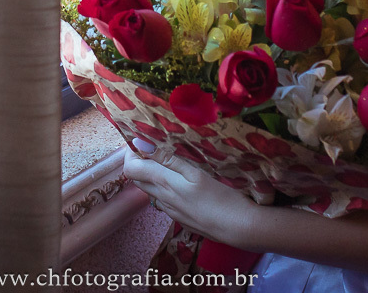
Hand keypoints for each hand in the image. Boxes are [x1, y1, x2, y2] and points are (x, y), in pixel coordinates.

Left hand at [120, 142, 256, 244]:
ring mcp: (170, 210)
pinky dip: (163, 187)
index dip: (131, 153)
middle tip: (154, 146)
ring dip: (151, 174)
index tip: (142, 140)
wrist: (237, 228)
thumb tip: (141, 144)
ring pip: (150, 189)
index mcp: (164, 183)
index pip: (130, 169)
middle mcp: (162, 198)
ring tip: (168, 160)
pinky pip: (163, 199)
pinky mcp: (179, 217)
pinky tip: (180, 182)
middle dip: (139, 162)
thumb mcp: (195, 172)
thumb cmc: (220, 197)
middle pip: (137, 179)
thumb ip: (167, 159)